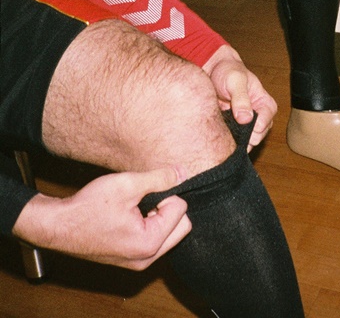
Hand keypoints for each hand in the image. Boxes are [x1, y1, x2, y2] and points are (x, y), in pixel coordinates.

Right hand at [13, 167, 190, 269]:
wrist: (59, 225)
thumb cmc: (89, 206)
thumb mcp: (127, 184)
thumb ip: (160, 179)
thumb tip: (184, 173)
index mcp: (149, 243)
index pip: (181, 211)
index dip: (166, 194)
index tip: (143, 191)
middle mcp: (146, 259)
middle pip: (181, 226)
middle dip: (168, 208)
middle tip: (143, 199)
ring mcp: (138, 262)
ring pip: (170, 233)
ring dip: (159, 216)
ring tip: (135, 207)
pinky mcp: (131, 259)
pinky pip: (156, 240)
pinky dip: (150, 225)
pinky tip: (130, 216)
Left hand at [203, 45, 276, 149]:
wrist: (213, 71)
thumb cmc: (228, 71)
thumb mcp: (235, 80)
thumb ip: (241, 98)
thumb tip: (246, 119)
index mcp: (266, 104)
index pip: (264, 124)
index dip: (252, 126)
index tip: (238, 120)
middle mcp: (260, 117)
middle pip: (256, 138)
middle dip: (243, 134)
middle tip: (228, 123)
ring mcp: (247, 125)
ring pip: (246, 143)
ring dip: (234, 139)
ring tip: (223, 125)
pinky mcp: (235, 129)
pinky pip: (234, 143)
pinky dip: (227, 141)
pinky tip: (220, 130)